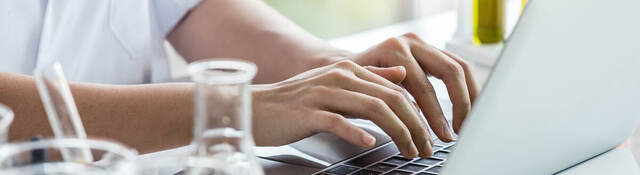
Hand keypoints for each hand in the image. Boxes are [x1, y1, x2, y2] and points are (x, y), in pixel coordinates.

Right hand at [252, 60, 433, 157]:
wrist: (257, 108)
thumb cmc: (296, 103)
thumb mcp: (336, 86)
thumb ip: (369, 80)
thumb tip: (402, 75)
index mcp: (349, 70)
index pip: (395, 90)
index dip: (417, 114)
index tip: (427, 135)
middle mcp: (339, 77)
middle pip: (390, 99)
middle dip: (414, 125)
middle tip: (425, 147)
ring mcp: (323, 93)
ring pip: (372, 109)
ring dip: (397, 132)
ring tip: (408, 150)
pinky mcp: (308, 112)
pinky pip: (337, 121)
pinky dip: (356, 132)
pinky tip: (368, 142)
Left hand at [349, 33, 479, 141]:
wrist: (348, 65)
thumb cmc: (352, 79)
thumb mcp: (361, 84)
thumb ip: (382, 84)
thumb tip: (403, 83)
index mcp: (394, 49)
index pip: (424, 85)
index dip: (436, 114)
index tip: (443, 136)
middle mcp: (412, 43)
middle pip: (450, 71)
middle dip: (460, 104)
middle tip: (461, 129)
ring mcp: (424, 45)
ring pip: (460, 67)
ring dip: (470, 96)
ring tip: (470, 120)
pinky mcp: (432, 52)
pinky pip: (458, 67)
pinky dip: (466, 89)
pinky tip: (468, 108)